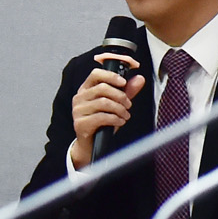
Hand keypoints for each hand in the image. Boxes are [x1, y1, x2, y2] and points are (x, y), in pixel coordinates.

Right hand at [68, 54, 145, 168]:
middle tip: (129, 105)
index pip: (96, 74)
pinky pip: (101, 117)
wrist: (92, 145)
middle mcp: (79, 98)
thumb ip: (127, 91)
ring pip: (103, 102)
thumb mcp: (116, 104)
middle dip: (120, 96)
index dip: (111, 75)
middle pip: (102, 88)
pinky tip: (120, 121)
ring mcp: (78, 111)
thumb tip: (139, 79)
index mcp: (86, 89)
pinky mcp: (80, 123)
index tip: (124, 82)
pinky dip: (115, 119)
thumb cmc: (102, 123)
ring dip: (119, 109)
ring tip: (126, 115)